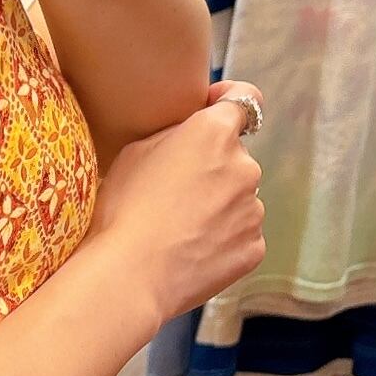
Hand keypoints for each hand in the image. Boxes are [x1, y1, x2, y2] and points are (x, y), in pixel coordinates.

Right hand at [90, 93, 265, 324]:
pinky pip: (241, 236)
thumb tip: (188, 140)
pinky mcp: (254, 248)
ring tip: (179, 230)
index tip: (215, 109)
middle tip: (174, 193)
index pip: (244, 100)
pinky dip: (222, 241)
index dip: (230, 100)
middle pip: (234, 158)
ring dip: (217, 207)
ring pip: (238, 200)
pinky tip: (190, 253)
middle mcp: (244, 166)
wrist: (129, 276)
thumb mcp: (134, 153)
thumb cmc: (122, 211)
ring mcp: (253, 210)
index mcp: (214, 133)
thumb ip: (172, 136)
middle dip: (212, 168)